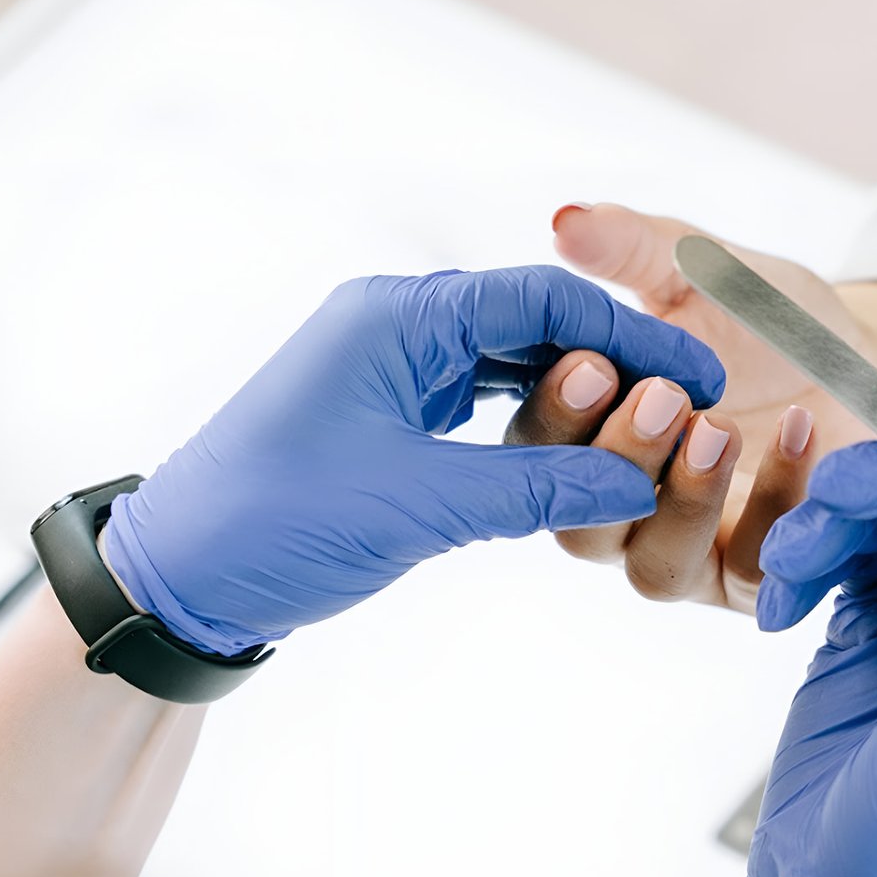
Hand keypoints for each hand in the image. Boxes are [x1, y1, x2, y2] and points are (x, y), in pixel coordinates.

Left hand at [102, 268, 724, 654]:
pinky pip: (484, 404)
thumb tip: (640, 485)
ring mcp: (392, 369)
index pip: (542, 299)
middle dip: (617, 366)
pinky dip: (537, 429)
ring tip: (651, 434)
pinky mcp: (390, 414)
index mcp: (397, 317)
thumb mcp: (418, 505)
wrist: (175, 578)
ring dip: (580, 399)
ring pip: (513, 366)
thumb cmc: (275, 524)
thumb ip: (536, 489)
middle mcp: (398, 326)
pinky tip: (583, 455)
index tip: (701, 377)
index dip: (633, 336)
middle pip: (535, 325)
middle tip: (692, 411)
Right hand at [535, 203, 876, 610]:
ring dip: (681, 500)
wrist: (869, 365)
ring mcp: (688, 554)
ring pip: (653, 568)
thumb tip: (565, 221)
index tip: (591, 361)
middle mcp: (621, 511)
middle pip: (579, 522)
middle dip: (616, 459)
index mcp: (587, 439)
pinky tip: (797, 432)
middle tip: (660, 397)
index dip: (556, 412)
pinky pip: (752, 567)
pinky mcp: (759, 580)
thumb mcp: (700, 271)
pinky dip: (772, 502)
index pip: (538, 446)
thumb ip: (634, 249)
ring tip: (717, 428)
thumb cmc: (768, 322)